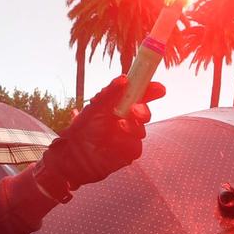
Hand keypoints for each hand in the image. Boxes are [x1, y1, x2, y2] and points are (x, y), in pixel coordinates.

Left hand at [38, 76, 159, 194]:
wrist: (74, 155)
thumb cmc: (82, 130)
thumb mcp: (95, 107)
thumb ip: (110, 93)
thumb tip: (124, 79)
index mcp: (119, 107)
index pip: (139, 97)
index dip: (150, 91)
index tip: (159, 89)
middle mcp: (126, 121)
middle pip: (145, 114)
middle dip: (143, 111)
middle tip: (134, 110)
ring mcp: (127, 138)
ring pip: (141, 131)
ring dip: (132, 128)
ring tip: (118, 127)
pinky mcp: (127, 153)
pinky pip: (135, 147)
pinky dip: (125, 144)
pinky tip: (113, 143)